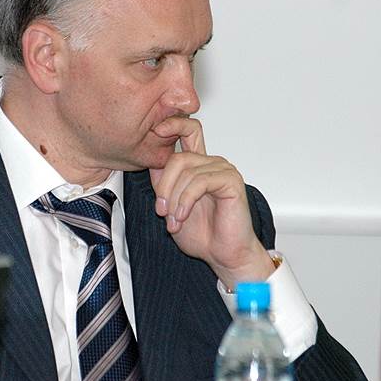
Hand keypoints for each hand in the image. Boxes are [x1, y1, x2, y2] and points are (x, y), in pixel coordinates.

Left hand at [149, 116, 274, 288]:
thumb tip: (150, 161)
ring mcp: (223, 170)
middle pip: (177, 157)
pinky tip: (183, 217)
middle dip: (163, 186)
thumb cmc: (202, 235)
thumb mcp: (170, 205)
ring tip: (174, 221)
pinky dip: (186, 201)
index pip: (187, 132)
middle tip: (161, 210)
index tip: (156, 130)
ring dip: (174, 199)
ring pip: (186, 171)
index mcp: (198, 165)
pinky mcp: (231, 181)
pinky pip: (200, 182)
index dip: (172, 124)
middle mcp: (211, 163)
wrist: (224, 256)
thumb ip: (162, 183)